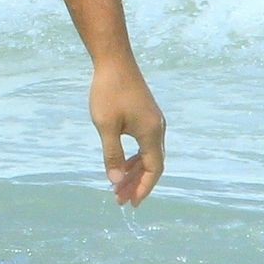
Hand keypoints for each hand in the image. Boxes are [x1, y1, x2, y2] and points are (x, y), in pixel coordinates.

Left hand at [90, 60, 164, 206]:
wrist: (115, 61)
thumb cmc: (108, 92)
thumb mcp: (106, 126)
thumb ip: (112, 154)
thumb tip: (115, 181)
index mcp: (151, 133)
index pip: (153, 170)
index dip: (143, 188)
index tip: (130, 203)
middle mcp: (158, 129)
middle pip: (152, 165)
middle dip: (137, 183)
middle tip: (120, 200)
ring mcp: (154, 122)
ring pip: (148, 155)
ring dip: (134, 171)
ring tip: (117, 186)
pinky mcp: (147, 115)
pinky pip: (144, 144)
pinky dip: (134, 157)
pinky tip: (120, 164)